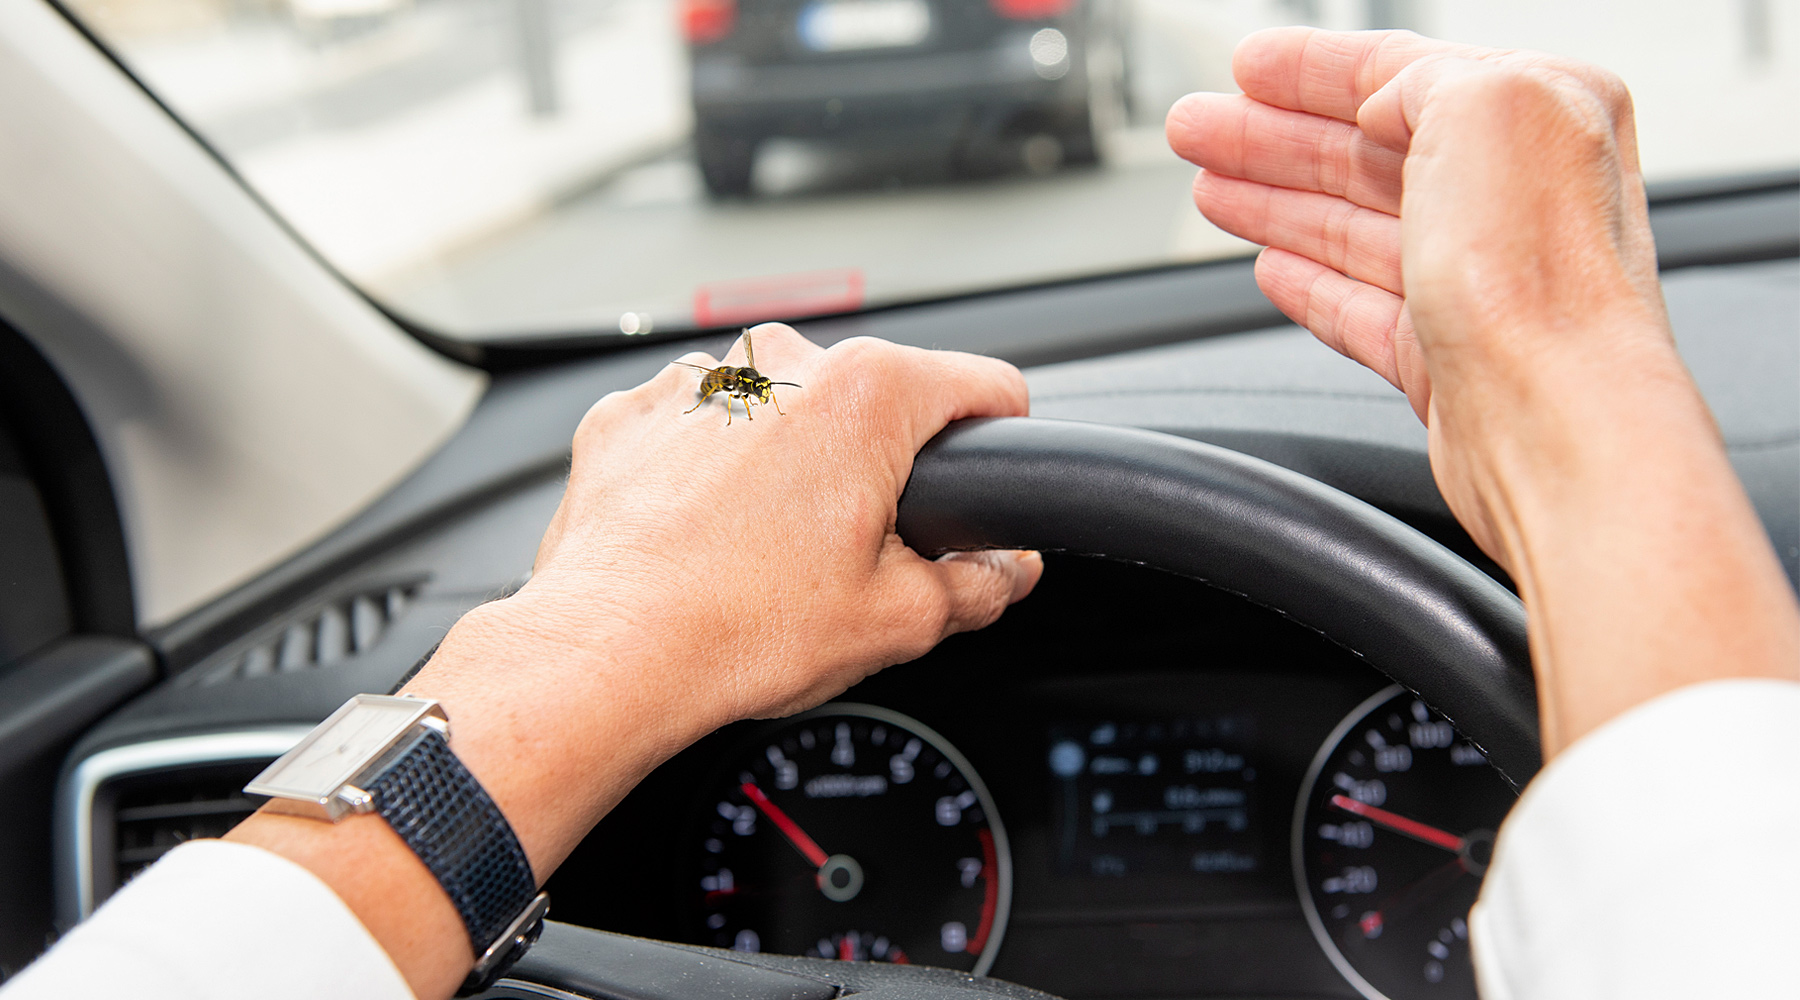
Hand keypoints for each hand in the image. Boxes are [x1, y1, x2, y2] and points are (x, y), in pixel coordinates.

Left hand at [230, 326, 1042, 998]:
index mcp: (866, 394)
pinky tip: (704, 538)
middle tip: (860, 551)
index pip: (984, 387)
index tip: (990, 473)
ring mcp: (698, 383)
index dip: (1003, 439)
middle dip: (879, 465)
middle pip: (873, 400)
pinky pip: (700, 427)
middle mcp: (782, 363)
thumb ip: (979, 583)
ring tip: (769, 553)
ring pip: (781, 411)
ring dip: (788, 463)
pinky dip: (711, 470)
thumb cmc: (737, 628)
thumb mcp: (898, 621)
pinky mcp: (632, 414)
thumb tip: (1006, 569)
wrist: (605, 653)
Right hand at [1166, 30, 1667, 552]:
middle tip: (1199, 128)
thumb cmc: (1541, 274)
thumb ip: (1421, 79)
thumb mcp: (1482, 105)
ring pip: (1354, 228)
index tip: (1247, 67)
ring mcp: (1478, 281)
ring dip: (1275, 203)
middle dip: (1271, 137)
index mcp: (1541, 114)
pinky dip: (1312, 286)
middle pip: (1366, 153)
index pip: (1404, 72)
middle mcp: (1517, 196)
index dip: (1314, 69)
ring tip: (1209, 191)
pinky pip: (1363, 308)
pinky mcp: (1447, 358)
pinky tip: (1271, 270)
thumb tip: (1381, 104)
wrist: (1553, 422)